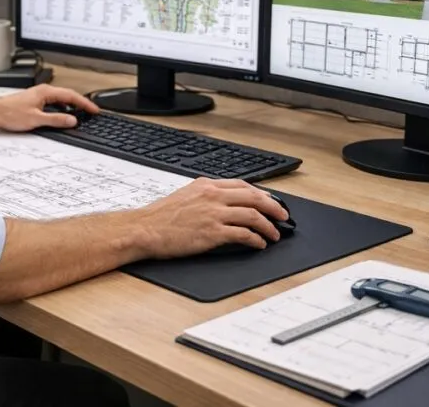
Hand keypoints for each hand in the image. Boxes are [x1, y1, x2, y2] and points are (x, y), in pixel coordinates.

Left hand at [0, 84, 99, 131]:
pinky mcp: (34, 100)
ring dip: (71, 105)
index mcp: (46, 92)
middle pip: (67, 95)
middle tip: (91, 112)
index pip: (71, 95)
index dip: (84, 103)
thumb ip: (56, 120)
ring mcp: (39, 95)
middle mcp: (43, 91)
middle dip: (80, 103)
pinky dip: (62, 107)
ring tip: (81, 113)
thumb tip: (72, 120)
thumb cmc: (10, 113)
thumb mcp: (37, 119)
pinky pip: (53, 102)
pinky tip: (62, 114)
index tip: (94, 110)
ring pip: (60, 98)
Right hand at [133, 179, 290, 257]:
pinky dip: (256, 239)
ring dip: (268, 225)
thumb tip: (221, 203)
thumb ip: (204, 196)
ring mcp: (214, 214)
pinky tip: (260, 244)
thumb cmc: (159, 217)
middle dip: (273, 207)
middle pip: (253, 197)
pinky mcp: (213, 232)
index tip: (270, 201)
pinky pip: (243, 234)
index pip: (242, 185)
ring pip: (252, 215)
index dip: (261, 194)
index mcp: (206, 185)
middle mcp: (213, 196)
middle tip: (283, 216)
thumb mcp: (184, 196)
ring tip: (274, 234)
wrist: (144, 229)